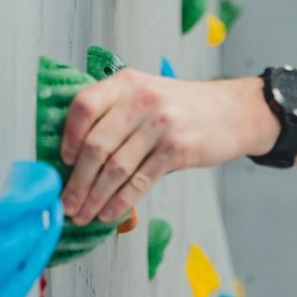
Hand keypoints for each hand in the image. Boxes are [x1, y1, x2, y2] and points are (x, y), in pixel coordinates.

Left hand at [59, 69, 277, 225]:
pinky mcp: (178, 149)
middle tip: (67, 203)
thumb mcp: (147, 93)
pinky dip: (121, 202)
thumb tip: (78, 158)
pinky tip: (110, 213)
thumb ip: (116, 114)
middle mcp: (142, 99)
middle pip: (96, 144)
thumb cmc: (183, 106)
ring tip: (84, 214)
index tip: (63, 161)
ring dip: (95, 197)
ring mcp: (161, 124)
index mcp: (126, 82)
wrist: (233, 111)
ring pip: (116, 168)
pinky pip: (140, 181)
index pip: (84, 105)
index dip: (68, 136)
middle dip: (77, 181)